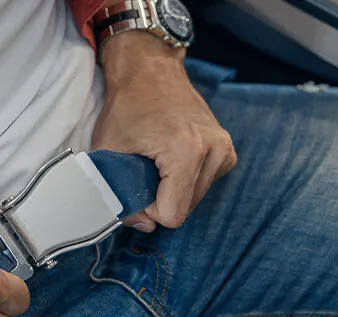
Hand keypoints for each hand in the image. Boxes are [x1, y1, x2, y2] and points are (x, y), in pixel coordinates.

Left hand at [93, 32, 236, 231]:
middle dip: (160, 200)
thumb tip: (142, 226)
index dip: (148, 211)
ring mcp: (225, 149)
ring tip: (157, 163)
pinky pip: (205, 184)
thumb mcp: (109, 152)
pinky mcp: (227, 149)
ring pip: (195, 199)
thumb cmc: (127, 106)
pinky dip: (186, 180)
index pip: (173, 215)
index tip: (135, 187)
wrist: (150, 69)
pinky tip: (173, 159)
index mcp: (186, 152)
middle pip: (186, 209)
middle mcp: (214, 150)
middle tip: (142, 173)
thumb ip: (120, 194)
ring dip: (173, 191)